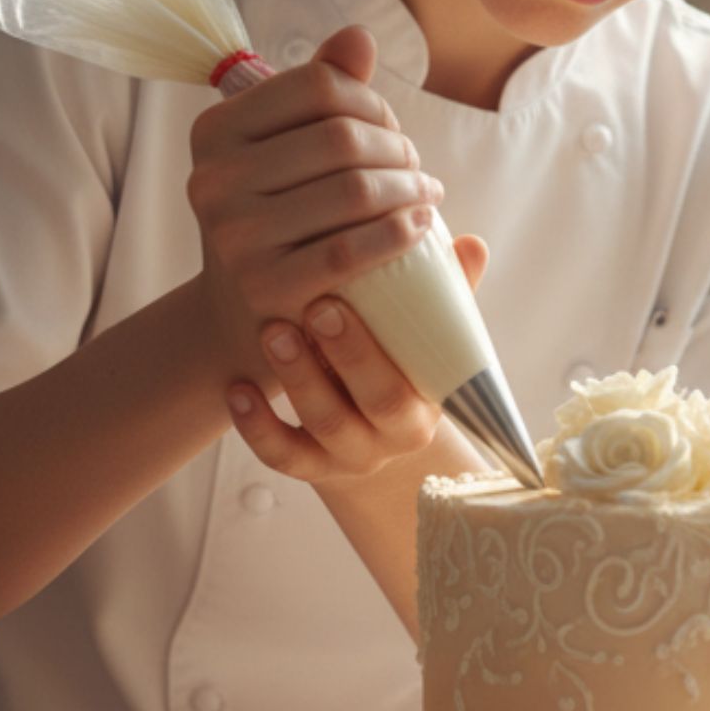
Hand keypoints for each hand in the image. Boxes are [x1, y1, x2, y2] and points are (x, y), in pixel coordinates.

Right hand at [184, 26, 443, 388]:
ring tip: (426, 196)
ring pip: (355, 188)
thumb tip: (358, 38)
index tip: (391, 128)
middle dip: (398, 147)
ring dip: (411, 188)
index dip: (372, 102)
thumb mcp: (287, 151)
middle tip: (417, 170)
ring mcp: (236, 236)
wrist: (245, 318)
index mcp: (215, 130)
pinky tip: (422, 226)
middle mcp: (214, 179)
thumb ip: (322, 91)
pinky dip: (400, 231)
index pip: (319, 85)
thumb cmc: (281, 219)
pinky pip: (352, 248)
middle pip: (343, 136)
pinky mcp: (266, 287)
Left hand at [225, 233, 488, 484]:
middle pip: (374, 404)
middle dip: (344, 356)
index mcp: (425, 406)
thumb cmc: (394, 359)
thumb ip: (446, 295)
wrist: (361, 420)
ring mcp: (347, 456)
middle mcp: (391, 439)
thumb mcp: (421, 336)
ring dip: (297, 379)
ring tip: (271, 331)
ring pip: (323, 427)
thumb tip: (472, 244)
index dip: (372, 348)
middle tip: (314, 307)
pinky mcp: (308, 467)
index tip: (340, 298)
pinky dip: (256, 425)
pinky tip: (237, 387)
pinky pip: (281, 455)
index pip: (407, 384)